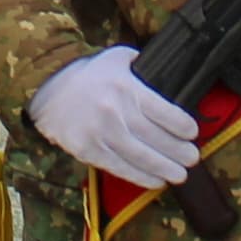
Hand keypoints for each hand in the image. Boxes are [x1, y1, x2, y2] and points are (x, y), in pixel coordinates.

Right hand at [30, 45, 202, 189]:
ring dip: (165, 169)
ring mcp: (100, 133)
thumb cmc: (89, 75)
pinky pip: (120, 168)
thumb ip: (144, 67)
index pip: (164, 111)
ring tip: (180, 175)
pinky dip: (141, 177)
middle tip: (193, 158)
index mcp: (126, 87)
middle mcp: (114, 111)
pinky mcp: (88, 150)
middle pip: (155, 137)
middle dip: (179, 152)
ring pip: (140, 157)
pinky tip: (156, 181)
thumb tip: (171, 79)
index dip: (183, 126)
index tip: (192, 133)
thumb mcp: (118, 59)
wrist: (48, 89)